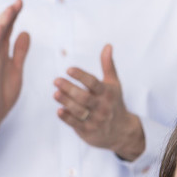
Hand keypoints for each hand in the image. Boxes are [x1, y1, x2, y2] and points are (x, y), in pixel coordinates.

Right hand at [0, 0, 29, 148]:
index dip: (13, 16)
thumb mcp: (17, 69)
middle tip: (18, 1)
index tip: (20, 2)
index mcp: (1, 53)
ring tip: (11, 8)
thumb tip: (25, 33)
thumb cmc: (0, 94)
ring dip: (2, 22)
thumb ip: (19, 52)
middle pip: (0, 29)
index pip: (7, 30)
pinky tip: (1, 27)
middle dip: (8, 15)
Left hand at [54, 44, 144, 159]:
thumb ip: (108, 65)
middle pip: (84, 97)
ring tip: (56, 93)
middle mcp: (102, 106)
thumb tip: (107, 45)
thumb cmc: (113, 103)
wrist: (121, 131)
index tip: (69, 69)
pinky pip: (76, 124)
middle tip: (56, 80)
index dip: (81, 76)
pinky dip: (67, 118)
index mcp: (107, 93)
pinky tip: (59, 110)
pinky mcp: (89, 131)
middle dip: (69, 88)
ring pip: (79, 110)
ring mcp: (96, 120)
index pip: (93, 83)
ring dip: (66, 102)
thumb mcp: (114, 84)